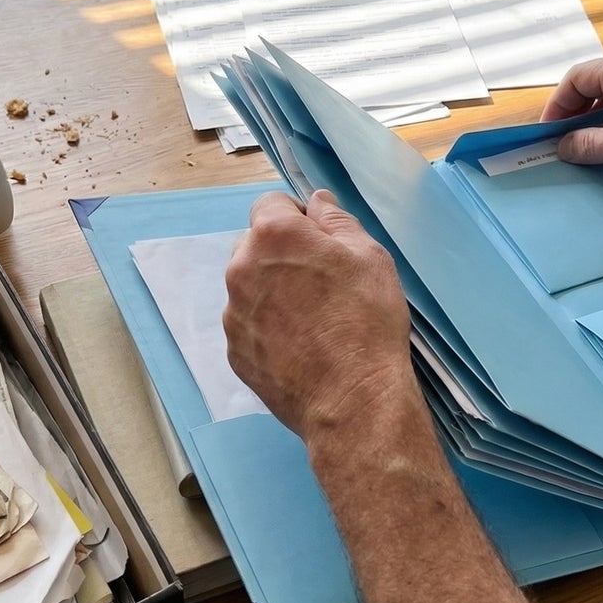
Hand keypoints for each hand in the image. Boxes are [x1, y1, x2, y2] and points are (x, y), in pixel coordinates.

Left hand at [223, 190, 418, 444]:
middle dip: (281, 254)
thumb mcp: (369, 257)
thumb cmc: (367, 320)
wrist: (352, 399)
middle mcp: (241, 269)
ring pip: (250, 287)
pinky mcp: (235, 351)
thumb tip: (316, 202)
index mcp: (273, 236)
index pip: (272, 204)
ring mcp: (233, 314)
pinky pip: (250, 325)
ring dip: (273, 292)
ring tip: (313, 321)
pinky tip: (301, 347)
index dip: (299, 218)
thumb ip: (336, 221)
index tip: (323, 242)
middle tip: (321, 282)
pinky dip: (268, 328)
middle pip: (255, 245)